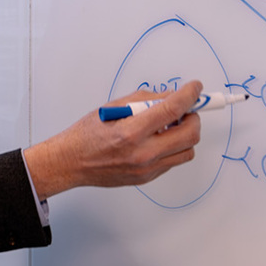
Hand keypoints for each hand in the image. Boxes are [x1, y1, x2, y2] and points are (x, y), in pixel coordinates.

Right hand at [24, 80, 203, 199]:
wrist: (70, 162)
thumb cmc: (86, 134)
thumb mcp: (113, 108)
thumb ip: (145, 100)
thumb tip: (171, 96)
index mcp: (131, 131)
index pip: (172, 109)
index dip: (189, 95)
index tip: (195, 88)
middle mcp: (142, 153)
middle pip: (190, 134)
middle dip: (193, 117)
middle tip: (185, 110)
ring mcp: (146, 168)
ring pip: (188, 150)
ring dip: (185, 135)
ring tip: (170, 127)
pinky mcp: (147, 177)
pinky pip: (173, 161)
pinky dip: (172, 147)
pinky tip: (158, 140)